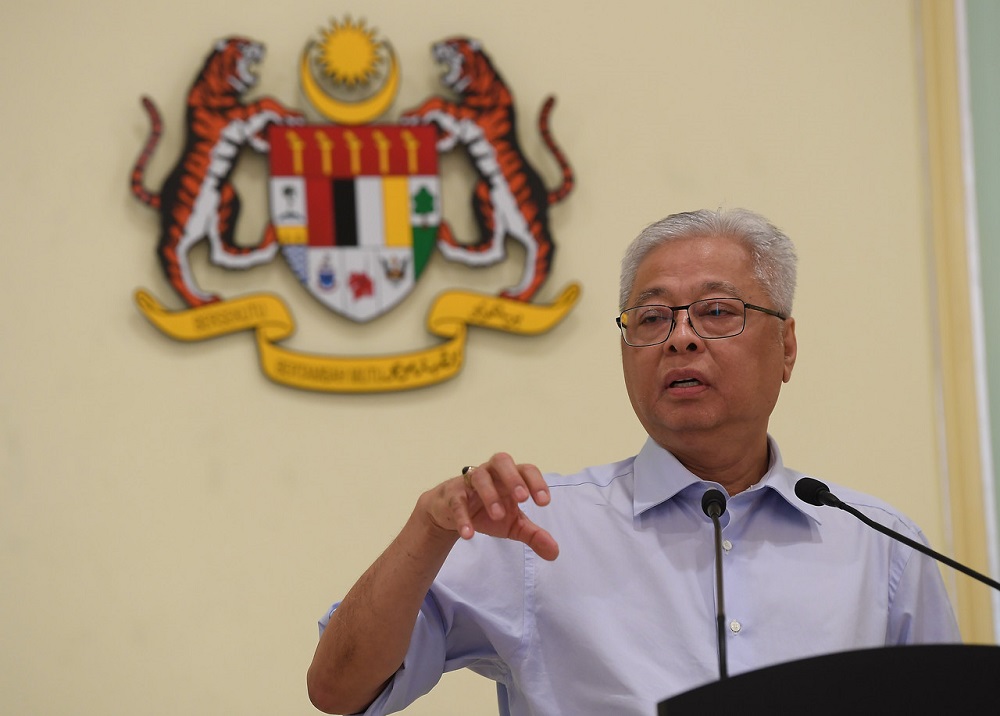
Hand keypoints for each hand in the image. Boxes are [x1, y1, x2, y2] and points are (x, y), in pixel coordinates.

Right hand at [421, 453, 558, 560]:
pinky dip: (463, 516)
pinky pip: (457, 501)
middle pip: (502, 461)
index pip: (526, 470)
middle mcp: (491, 473)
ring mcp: (470, 482)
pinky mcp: (452, 494)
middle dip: (513, 478)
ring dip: (490, 494)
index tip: (544, 502)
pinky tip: (469, 535)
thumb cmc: (487, 511)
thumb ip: (534, 535)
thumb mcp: (513, 524)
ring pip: (479, 476)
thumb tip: (555, 553)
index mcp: (510, 477)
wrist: (450, 512)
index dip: (536, 482)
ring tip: (498, 515)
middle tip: (522, 498)